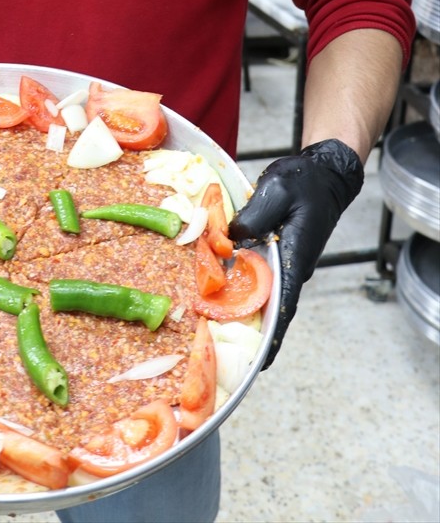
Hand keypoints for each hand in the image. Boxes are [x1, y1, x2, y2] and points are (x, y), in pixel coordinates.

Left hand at [228, 139, 363, 366]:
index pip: (283, 305)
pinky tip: (218, 283)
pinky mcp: (278, 252)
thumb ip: (252, 218)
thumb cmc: (304, 182)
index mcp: (295, 259)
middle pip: (269, 304)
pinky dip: (240, 281)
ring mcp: (286, 261)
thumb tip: (229, 240)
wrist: (322, 173)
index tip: (261, 363)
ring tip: (212, 325)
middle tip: (221, 348)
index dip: (272, 335)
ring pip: (261, 289)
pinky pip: (257, 273)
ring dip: (240, 305)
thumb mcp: (275, 192)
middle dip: (248, 327)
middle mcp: (292, 267)